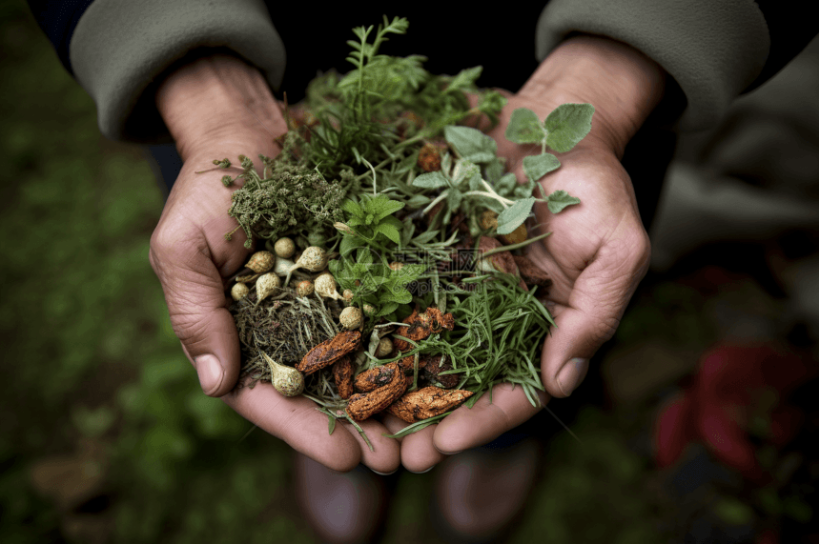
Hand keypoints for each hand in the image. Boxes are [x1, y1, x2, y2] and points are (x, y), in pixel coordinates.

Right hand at [149, 52, 399, 473]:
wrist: (251, 137)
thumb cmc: (207, 190)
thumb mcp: (182, 247)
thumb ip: (193, 310)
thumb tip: (212, 383)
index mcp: (233, 334)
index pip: (265, 396)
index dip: (303, 430)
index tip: (343, 457)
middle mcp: (279, 329)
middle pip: (317, 393)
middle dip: (355, 429)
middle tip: (397, 460)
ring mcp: (317, 305)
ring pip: (353, 365)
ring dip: (385, 400)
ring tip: (423, 432)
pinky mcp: (349, 278)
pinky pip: (375, 317)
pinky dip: (398, 346)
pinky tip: (431, 371)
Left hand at [384, 36, 666, 470]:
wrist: (553, 124)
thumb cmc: (595, 187)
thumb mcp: (616, 251)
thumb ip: (594, 316)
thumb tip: (561, 382)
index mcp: (548, 327)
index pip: (517, 389)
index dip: (482, 421)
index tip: (444, 445)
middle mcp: (503, 317)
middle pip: (465, 381)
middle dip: (431, 419)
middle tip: (393, 455)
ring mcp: (466, 290)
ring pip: (429, 348)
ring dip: (398, 387)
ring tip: (361, 420)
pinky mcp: (436, 258)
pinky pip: (405, 296)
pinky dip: (381, 326)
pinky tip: (349, 351)